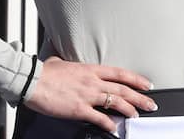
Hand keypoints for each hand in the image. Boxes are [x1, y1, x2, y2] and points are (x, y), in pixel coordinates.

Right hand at [25, 57, 157, 132]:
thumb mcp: (59, 60)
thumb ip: (66, 59)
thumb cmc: (44, 71)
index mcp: (90, 69)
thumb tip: (60, 54)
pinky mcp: (79, 109)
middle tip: (151, 103)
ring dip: (129, 110)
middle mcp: (93, 81)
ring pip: (116, 102)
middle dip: (140, 97)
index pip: (120, 73)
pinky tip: (114, 128)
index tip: (147, 84)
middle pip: (123, 89)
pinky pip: (99, 118)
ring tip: (137, 115)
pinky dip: (109, 123)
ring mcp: (87, 95)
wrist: (32, 80)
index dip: (136, 79)